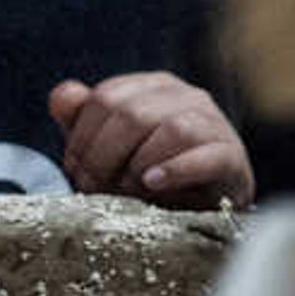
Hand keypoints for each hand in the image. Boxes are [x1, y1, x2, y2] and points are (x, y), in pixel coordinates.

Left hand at [50, 73, 250, 207]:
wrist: (204, 208)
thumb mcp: (109, 148)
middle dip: (103, 156)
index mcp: (153, 87)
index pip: (106, 97)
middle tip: (94, 188)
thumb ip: (82, 119)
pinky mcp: (231, 156)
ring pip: (170, 128)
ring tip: (125, 190)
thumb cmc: (151, 174)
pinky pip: (204, 155)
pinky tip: (152, 183)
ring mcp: (213, 123)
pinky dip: (175, 169)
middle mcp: (186, 96)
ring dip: (137, 165)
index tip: (75, 172)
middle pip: (132, 113)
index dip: (82, 138)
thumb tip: (64, 95)